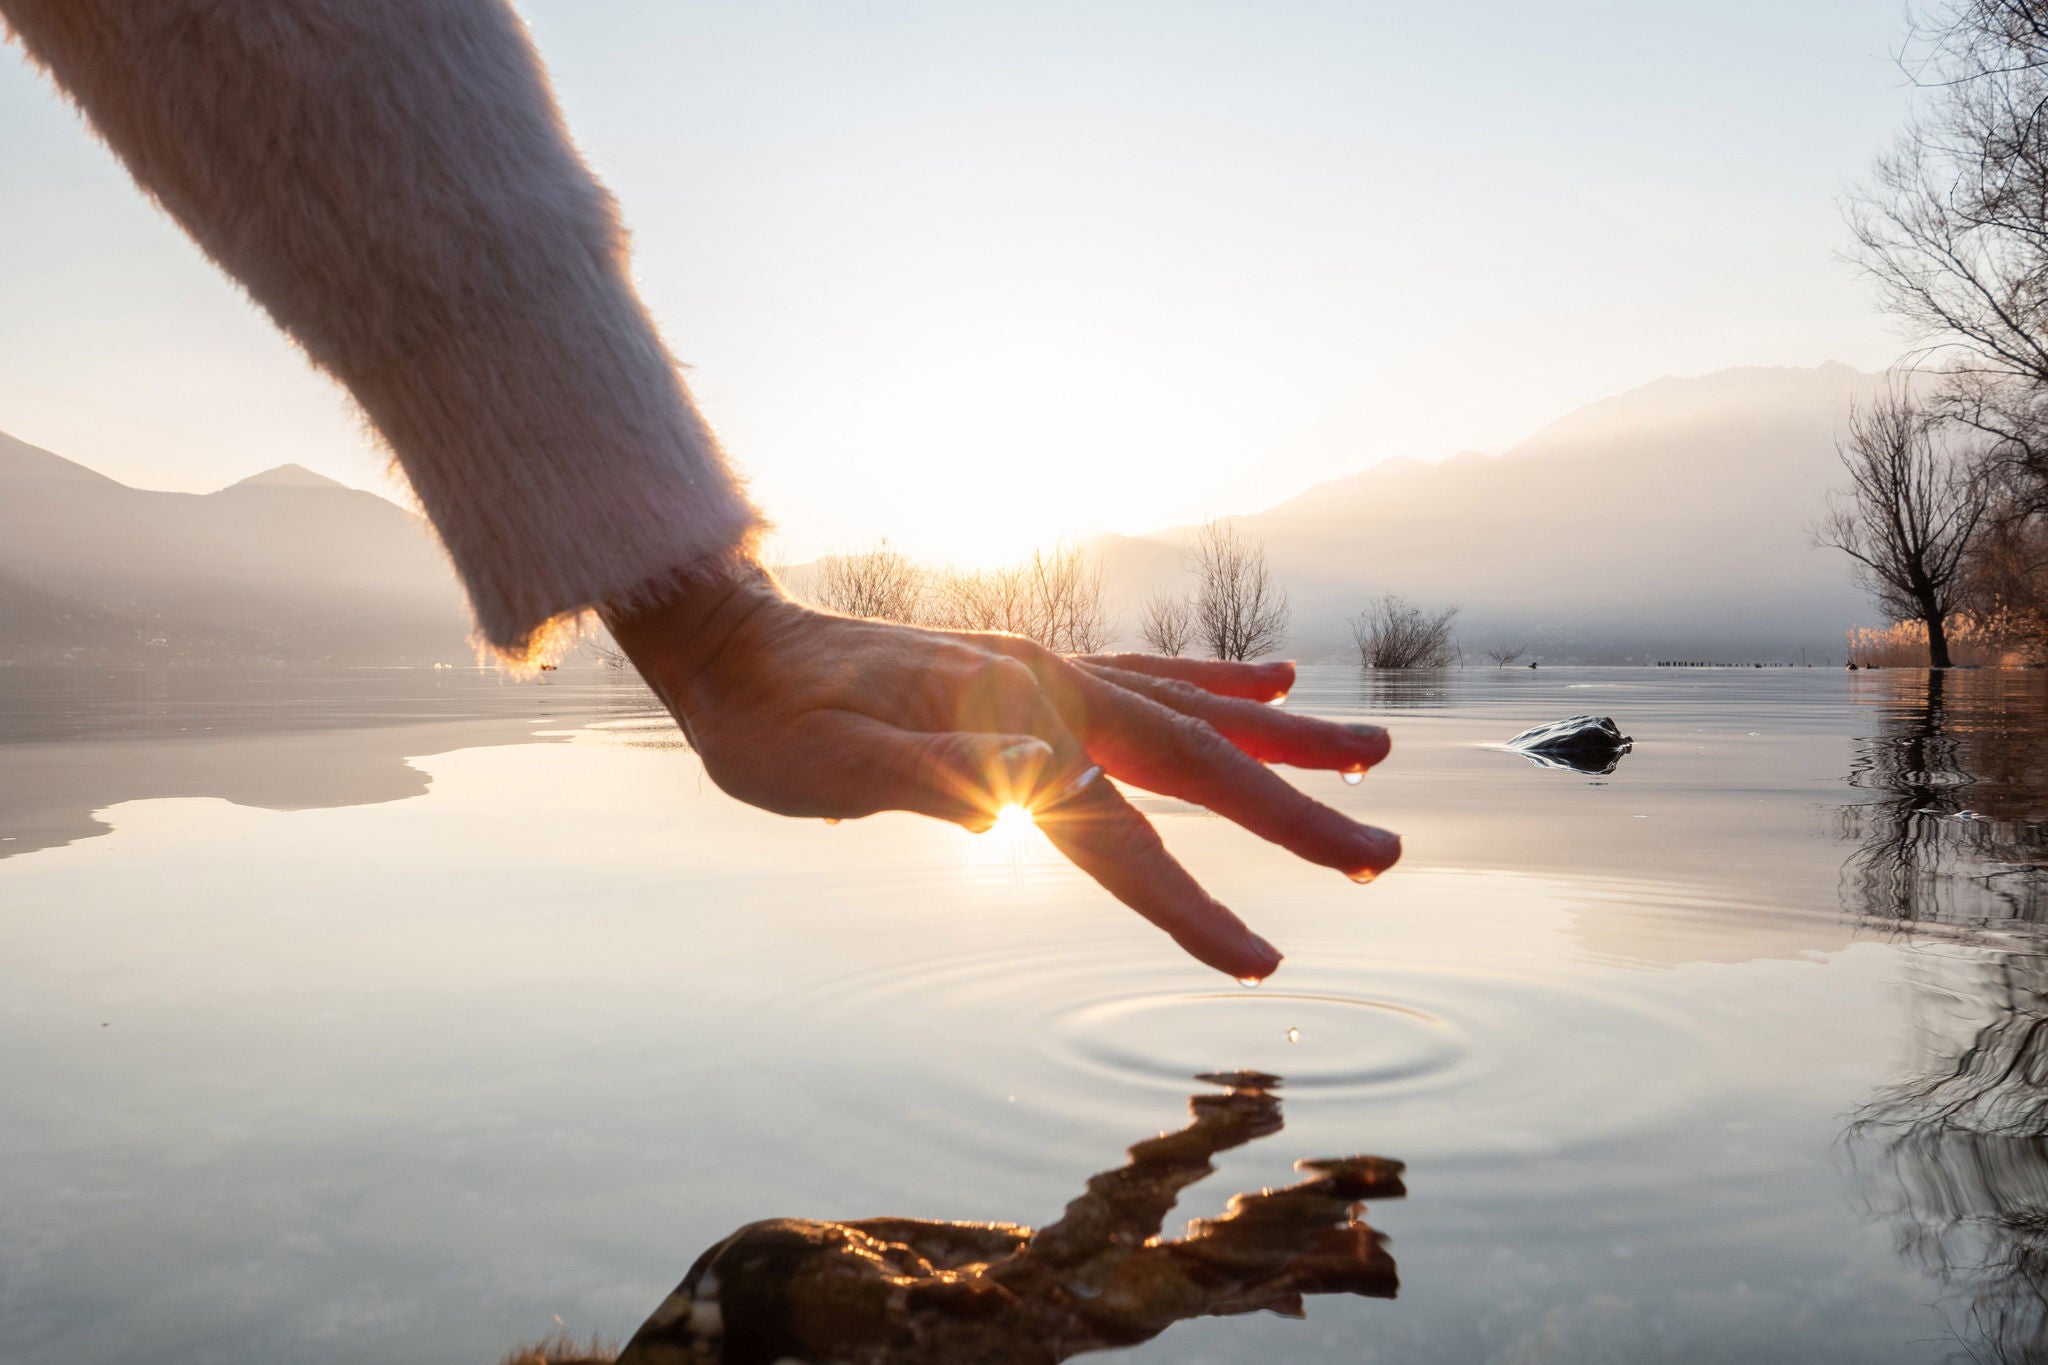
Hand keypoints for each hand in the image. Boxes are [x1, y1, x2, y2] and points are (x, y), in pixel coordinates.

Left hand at [603, 555, 1399, 979]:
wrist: (733, 647)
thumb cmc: (769, 725)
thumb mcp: (825, 763)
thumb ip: (926, 773)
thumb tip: (1035, 786)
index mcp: (1009, 726)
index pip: (1118, 834)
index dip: (1189, 904)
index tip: (1260, 964)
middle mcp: (1048, 689)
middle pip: (1193, 763)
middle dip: (1293, 815)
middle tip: (1384, 856)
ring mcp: (1049, 673)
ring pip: (1193, 713)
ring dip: (1286, 742)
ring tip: (1373, 757)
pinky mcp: (1038, 671)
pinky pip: (1153, 677)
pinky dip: (1220, 685)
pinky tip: (1273, 682)